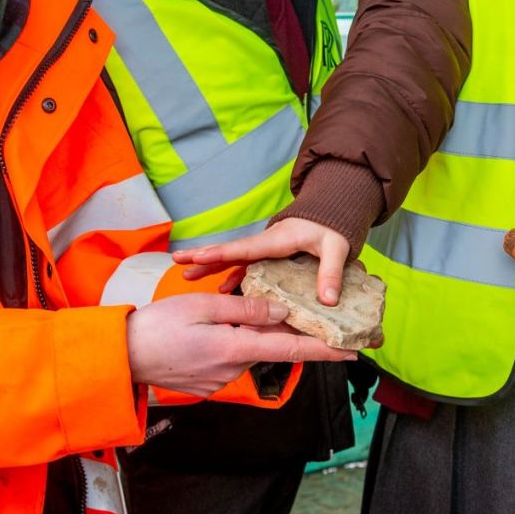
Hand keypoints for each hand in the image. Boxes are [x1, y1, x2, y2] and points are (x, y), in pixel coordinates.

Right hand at [125, 292, 357, 395]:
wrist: (120, 357)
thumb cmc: (157, 326)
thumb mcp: (203, 306)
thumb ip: (245, 308)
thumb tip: (280, 311)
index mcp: (235, 348)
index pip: (292, 350)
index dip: (325, 351)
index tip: (353, 352)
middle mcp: (233, 369)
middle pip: (270, 345)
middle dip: (283, 330)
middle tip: (299, 311)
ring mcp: (219, 380)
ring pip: (248, 349)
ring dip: (249, 332)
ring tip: (232, 311)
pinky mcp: (207, 383)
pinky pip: (229, 357)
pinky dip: (231, 341)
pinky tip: (211, 328)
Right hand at [173, 218, 351, 304]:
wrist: (333, 213)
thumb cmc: (333, 227)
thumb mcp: (337, 247)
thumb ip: (331, 272)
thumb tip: (328, 301)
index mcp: (278, 240)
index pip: (246, 248)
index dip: (222, 253)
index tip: (197, 255)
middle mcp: (267, 243)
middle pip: (231, 251)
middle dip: (204, 256)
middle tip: (178, 261)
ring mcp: (266, 249)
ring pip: (235, 259)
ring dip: (212, 266)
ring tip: (186, 275)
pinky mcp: (270, 255)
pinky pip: (247, 266)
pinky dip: (233, 276)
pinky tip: (222, 289)